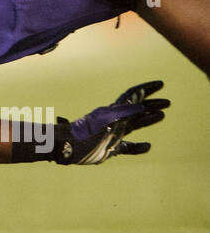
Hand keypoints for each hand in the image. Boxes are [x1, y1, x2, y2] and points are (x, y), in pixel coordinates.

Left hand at [54, 81, 169, 164]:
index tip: (160, 83)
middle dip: (152, 104)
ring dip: (148, 120)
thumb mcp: (104, 121)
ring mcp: (113, 133)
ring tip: (162, 115)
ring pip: (134, 125)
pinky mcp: (110, 148)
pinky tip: (147, 146)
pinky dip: (138, 147)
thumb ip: (121, 113)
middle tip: (168, 102)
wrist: (65, 147)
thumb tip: (140, 105)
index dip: (147, 89)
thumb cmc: (83, 134)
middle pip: (137, 109)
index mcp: (112, 111)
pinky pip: (127, 146)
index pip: (133, 95)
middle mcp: (114, 120)